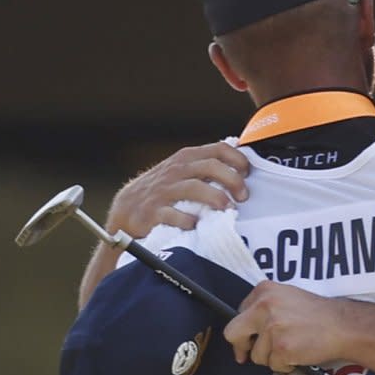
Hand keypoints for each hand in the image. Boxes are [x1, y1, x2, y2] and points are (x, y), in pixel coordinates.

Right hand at [106, 142, 250, 237]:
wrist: (126, 210)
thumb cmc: (164, 191)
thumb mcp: (183, 172)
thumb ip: (207, 167)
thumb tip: (243, 167)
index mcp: (187, 158)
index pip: (218, 149)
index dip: (238, 160)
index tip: (248, 174)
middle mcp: (176, 170)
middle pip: (210, 167)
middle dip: (232, 180)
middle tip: (243, 197)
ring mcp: (164, 191)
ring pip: (194, 188)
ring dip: (215, 198)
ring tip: (227, 209)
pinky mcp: (153, 212)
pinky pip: (173, 214)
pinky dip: (188, 220)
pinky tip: (197, 224)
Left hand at [224, 281, 344, 372]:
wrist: (343, 325)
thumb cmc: (317, 314)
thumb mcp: (287, 297)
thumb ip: (264, 307)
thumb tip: (244, 332)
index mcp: (264, 290)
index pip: (238, 314)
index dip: (246, 329)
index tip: (252, 337)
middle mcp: (264, 305)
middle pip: (233, 333)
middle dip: (242, 346)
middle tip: (250, 352)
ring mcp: (272, 327)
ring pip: (256, 355)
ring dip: (273, 356)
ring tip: (293, 345)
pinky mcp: (281, 347)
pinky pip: (273, 365)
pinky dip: (286, 364)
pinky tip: (299, 352)